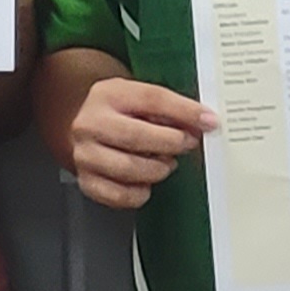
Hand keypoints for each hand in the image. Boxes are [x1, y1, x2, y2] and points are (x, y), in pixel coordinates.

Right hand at [67, 77, 216, 208]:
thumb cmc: (117, 113)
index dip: (184, 111)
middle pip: (137, 137)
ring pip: (130, 169)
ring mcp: (85, 155)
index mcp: (108, 95)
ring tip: (165, 163)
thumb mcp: (137, 97)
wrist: (81, 126)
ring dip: (158, 169)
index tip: (208, 121)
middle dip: (172, 143)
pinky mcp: (86, 181)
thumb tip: (203, 123)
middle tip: (187, 144)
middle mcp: (90, 125)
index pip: (151, 99)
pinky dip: (140, 193)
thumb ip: (168, 108)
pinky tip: (145, 182)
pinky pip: (120, 195)